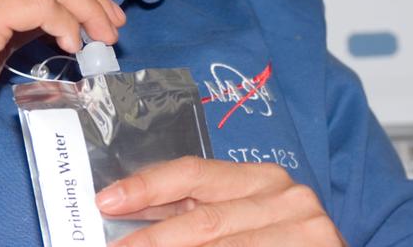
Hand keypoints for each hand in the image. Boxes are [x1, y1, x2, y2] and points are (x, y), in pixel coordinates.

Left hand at [95, 156, 345, 246]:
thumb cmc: (279, 245)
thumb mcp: (235, 218)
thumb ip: (191, 212)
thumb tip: (126, 210)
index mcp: (262, 178)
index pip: (192, 173)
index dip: (146, 186)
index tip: (106, 201)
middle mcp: (287, 196)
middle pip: (203, 219)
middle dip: (151, 240)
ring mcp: (306, 230)